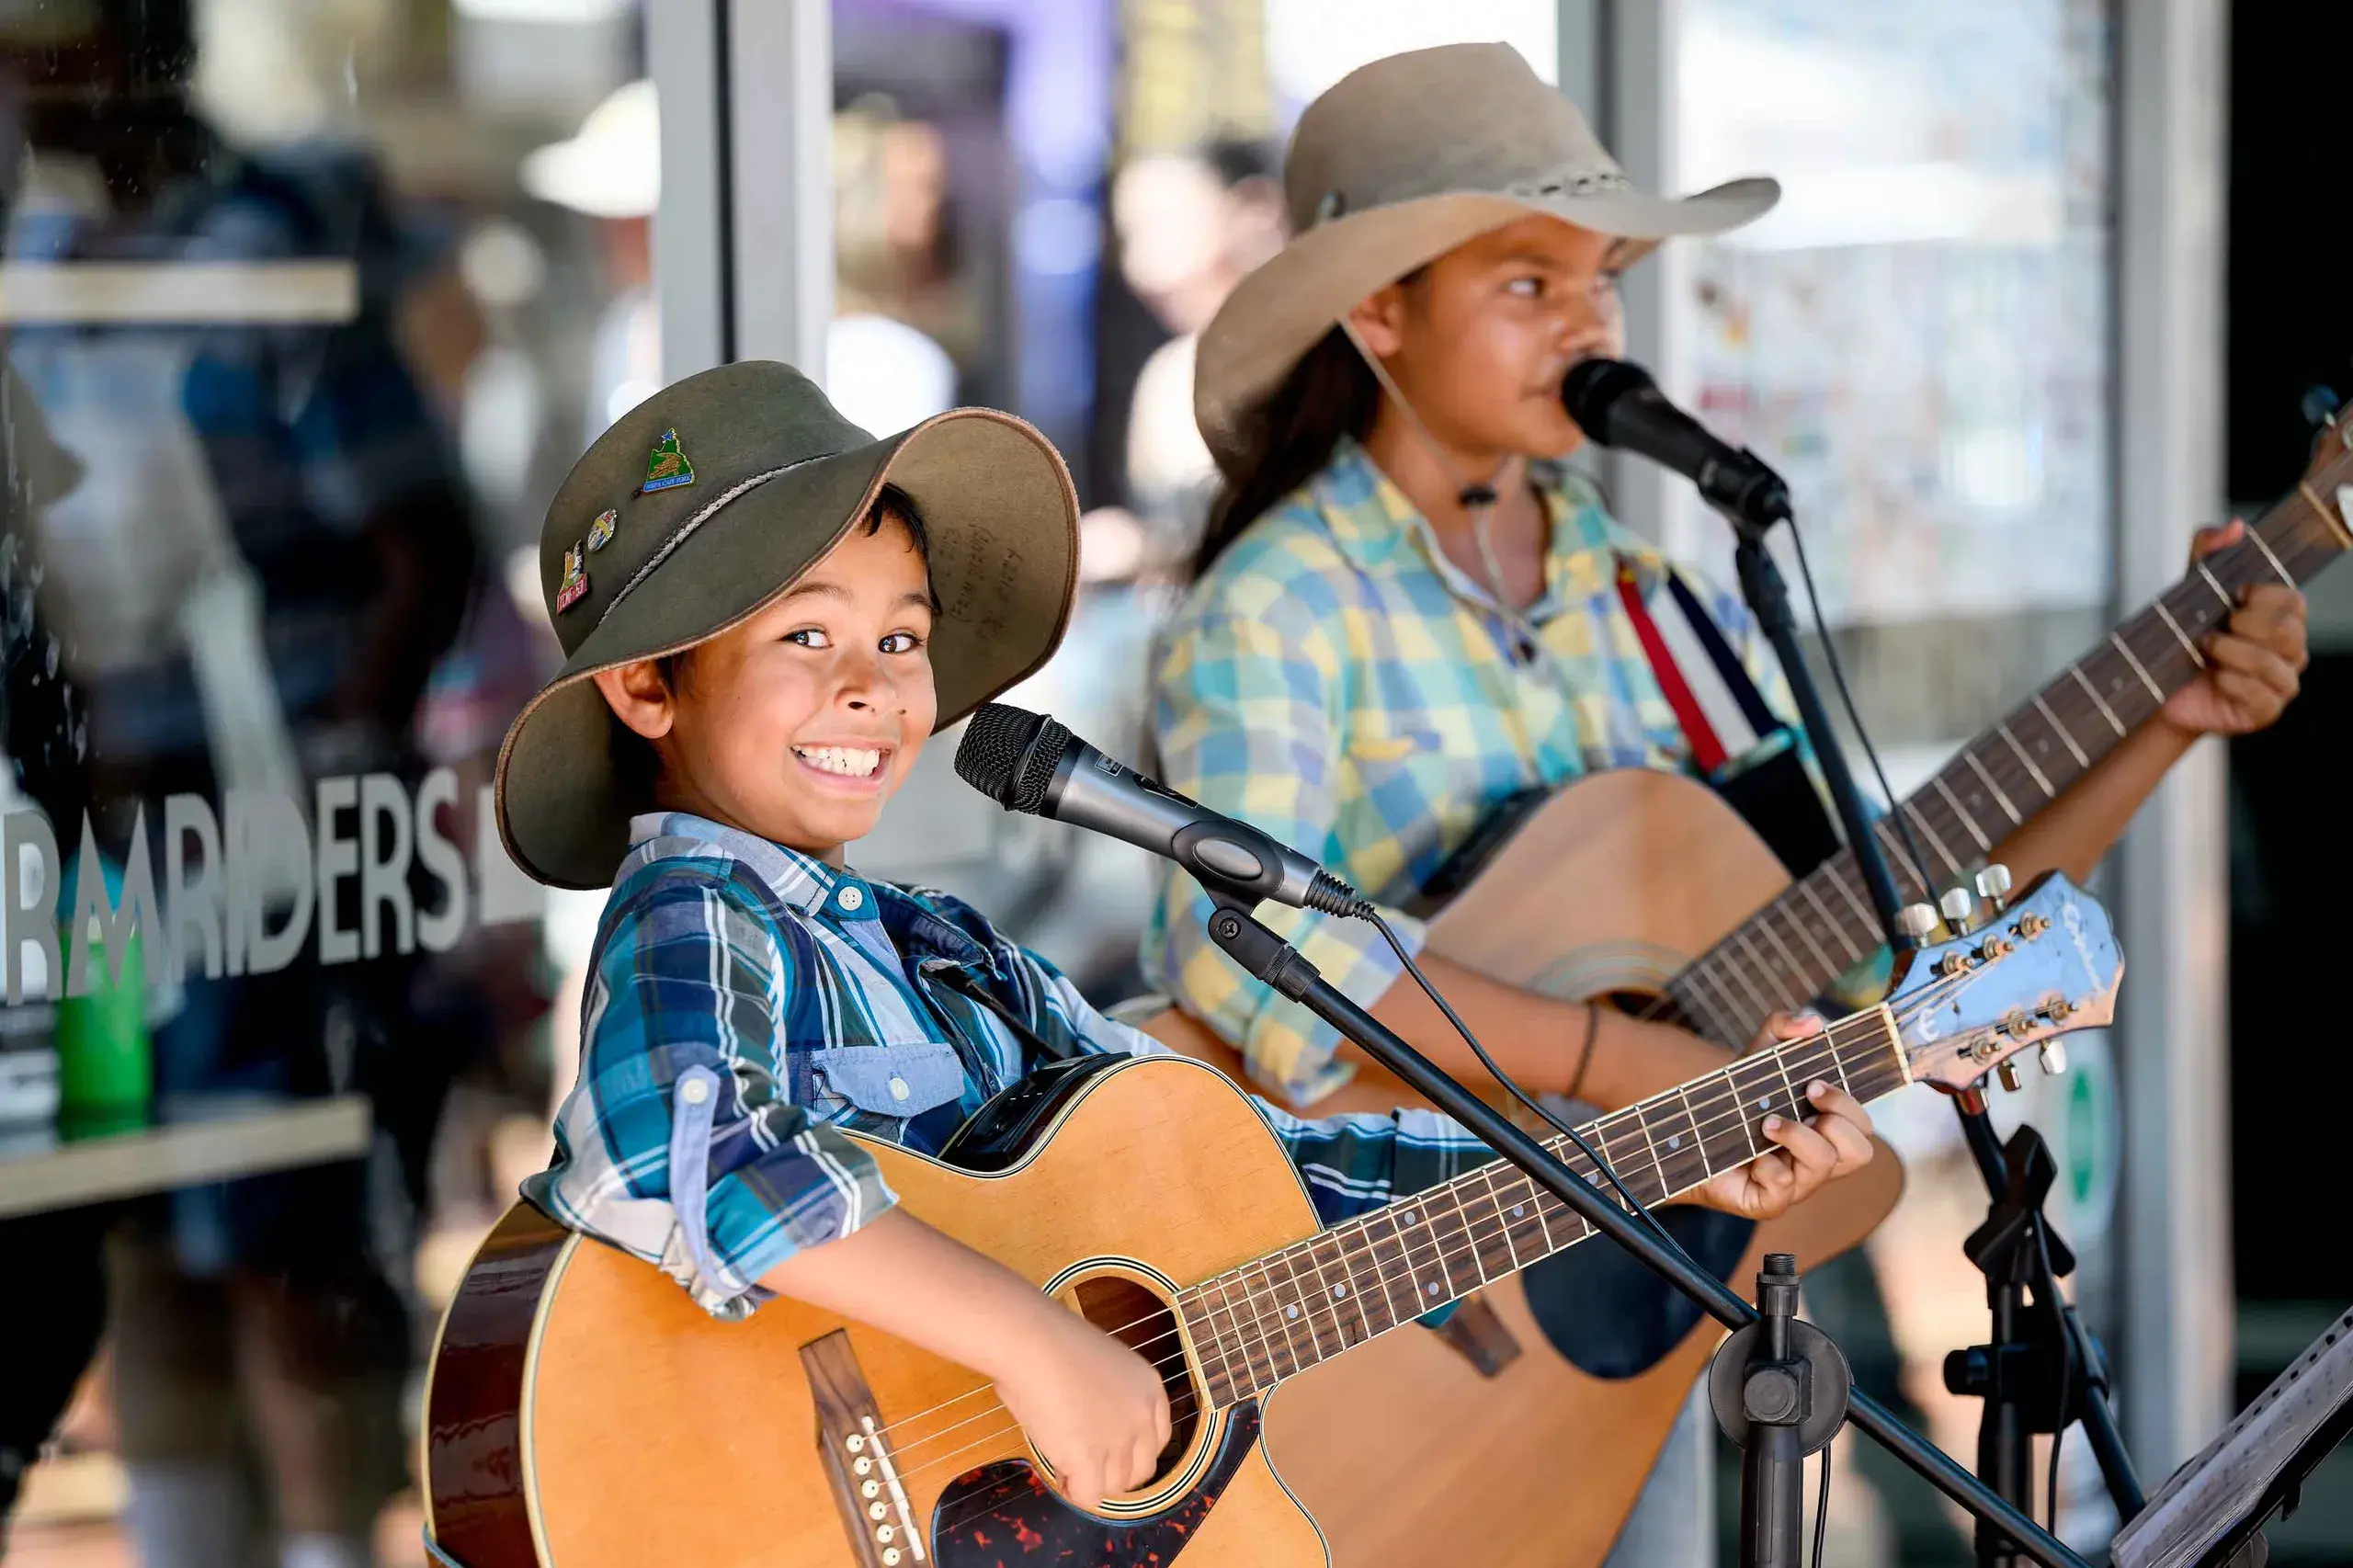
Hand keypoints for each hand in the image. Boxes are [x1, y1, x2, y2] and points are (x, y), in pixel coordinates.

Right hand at [990, 1298, 1171, 1512]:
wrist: (1032, 1342)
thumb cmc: (1052, 1343)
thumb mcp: (1103, 1367)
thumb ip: (1111, 1400)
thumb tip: (1092, 1427)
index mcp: (1150, 1389)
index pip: (1157, 1440)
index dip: (1132, 1451)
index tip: (1109, 1452)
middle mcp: (1142, 1417)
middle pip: (1141, 1470)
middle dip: (1114, 1472)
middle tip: (1084, 1461)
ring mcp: (1119, 1440)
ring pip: (1114, 1486)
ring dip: (1090, 1480)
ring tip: (1063, 1459)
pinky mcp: (1089, 1459)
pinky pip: (1088, 1496)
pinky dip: (1073, 1490)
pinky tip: (1059, 1472)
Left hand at [1693, 1012, 1875, 1219]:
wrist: (1686, 1136)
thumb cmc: (1734, 1100)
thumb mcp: (1756, 1056)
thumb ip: (1783, 1027)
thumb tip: (1813, 1021)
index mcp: (1824, 1131)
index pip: (1863, 1126)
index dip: (1849, 1105)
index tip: (1814, 1083)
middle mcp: (1817, 1161)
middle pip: (1861, 1152)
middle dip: (1838, 1119)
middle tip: (1804, 1097)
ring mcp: (1795, 1184)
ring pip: (1825, 1167)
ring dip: (1800, 1137)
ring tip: (1767, 1123)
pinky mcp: (1768, 1202)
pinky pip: (1784, 1190)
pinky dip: (1769, 1167)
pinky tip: (1751, 1156)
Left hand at [2160, 520, 2308, 737]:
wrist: (2162, 688)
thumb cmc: (2185, 636)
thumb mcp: (2191, 589)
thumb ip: (2210, 553)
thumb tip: (2235, 526)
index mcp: (2283, 618)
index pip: (2293, 601)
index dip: (2262, 597)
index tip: (2233, 597)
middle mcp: (2292, 651)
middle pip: (2287, 631)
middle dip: (2243, 626)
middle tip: (2213, 629)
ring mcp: (2282, 684)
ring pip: (2272, 663)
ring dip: (2230, 653)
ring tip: (2206, 650)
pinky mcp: (2266, 712)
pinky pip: (2260, 695)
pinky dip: (2230, 682)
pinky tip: (2214, 678)